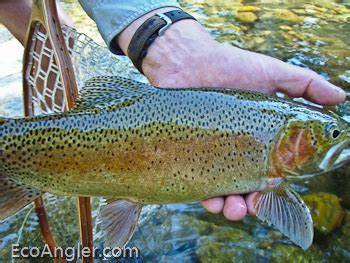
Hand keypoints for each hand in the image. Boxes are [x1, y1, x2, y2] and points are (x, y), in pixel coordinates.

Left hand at [116, 9, 345, 220]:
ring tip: (231, 209)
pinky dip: (203, 195)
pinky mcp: (187, 153)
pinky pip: (195, 181)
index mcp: (258, 136)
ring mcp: (210, 152)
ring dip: (228, 206)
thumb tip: (340, 99)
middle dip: (248, 203)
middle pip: (245, 186)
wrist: (187, 61)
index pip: (270, 169)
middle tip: (248, 208)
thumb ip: (306, 85)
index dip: (272, 186)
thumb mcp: (272, 73)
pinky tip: (209, 200)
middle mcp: (235, 148)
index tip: (272, 194)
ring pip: (221, 190)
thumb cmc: (230, 66)